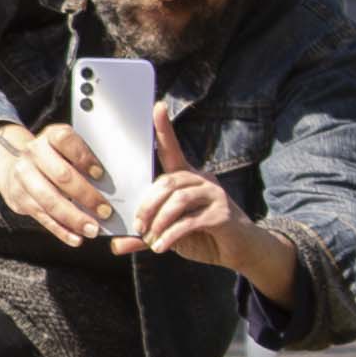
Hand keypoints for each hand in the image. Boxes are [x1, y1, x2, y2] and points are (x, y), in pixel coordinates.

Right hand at [0, 116, 114, 247]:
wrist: (14, 167)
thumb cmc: (54, 159)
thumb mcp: (66, 150)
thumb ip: (86, 161)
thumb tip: (115, 184)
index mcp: (50, 136)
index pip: (65, 140)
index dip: (83, 157)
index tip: (100, 175)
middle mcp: (34, 153)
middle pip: (61, 175)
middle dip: (86, 195)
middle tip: (105, 211)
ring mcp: (23, 176)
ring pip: (50, 200)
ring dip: (74, 218)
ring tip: (93, 230)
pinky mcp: (20, 199)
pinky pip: (42, 217)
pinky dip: (61, 230)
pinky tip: (76, 238)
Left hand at [117, 114, 302, 297]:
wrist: (240, 249)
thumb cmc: (202, 236)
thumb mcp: (169, 233)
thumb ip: (145, 235)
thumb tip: (115, 247)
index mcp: (187, 178)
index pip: (172, 149)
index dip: (164, 129)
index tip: (157, 106)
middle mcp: (202, 180)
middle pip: (167, 182)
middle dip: (148, 205)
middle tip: (138, 226)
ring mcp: (215, 195)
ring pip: (178, 200)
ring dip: (159, 221)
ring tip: (151, 239)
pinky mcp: (222, 214)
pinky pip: (190, 221)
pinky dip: (171, 235)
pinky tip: (161, 246)